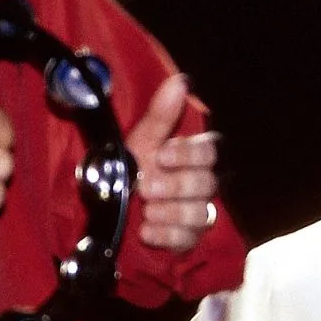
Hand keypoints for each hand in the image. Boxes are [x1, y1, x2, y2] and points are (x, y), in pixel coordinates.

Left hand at [130, 74, 222, 251]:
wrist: (109, 205)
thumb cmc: (131, 167)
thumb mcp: (141, 140)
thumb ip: (162, 115)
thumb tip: (181, 81)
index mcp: (192, 156)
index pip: (211, 151)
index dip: (190, 154)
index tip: (162, 155)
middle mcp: (200, 183)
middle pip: (207, 184)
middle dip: (176, 185)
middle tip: (147, 187)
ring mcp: (196, 212)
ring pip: (200, 213)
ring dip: (171, 212)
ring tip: (146, 210)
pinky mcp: (187, 238)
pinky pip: (188, 239)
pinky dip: (167, 235)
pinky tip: (147, 230)